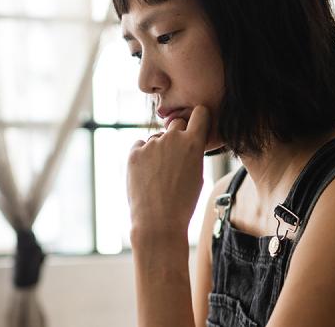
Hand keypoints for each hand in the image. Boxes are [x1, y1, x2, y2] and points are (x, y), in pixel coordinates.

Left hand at [127, 105, 210, 240]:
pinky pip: (140, 146)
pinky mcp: (134, 152)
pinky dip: (142, 156)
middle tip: (175, 158)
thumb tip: (184, 139)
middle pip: (177, 124)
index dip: (199, 118)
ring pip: (156, 138)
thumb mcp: (197, 175)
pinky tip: (146, 175)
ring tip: (159, 176)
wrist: (158, 221)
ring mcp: (152, 144)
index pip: (200, 113)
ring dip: (158, 150)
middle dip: (177, 135)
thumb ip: (191, 152)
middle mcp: (173, 138)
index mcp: (194, 143)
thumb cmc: (183, 202)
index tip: (196, 124)